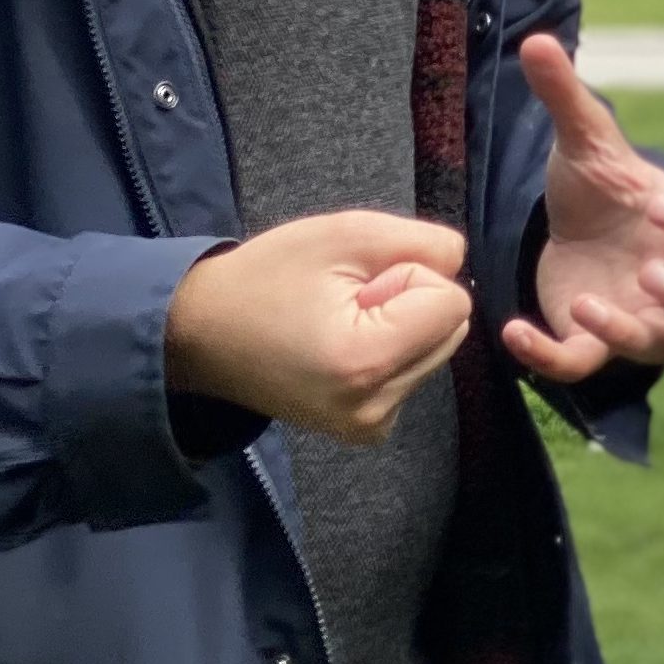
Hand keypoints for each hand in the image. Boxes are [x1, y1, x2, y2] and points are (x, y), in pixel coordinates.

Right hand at [165, 211, 471, 445]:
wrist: (203, 333)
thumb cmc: (267, 276)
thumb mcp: (346, 234)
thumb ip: (422, 242)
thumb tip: (460, 265)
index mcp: (367, 362)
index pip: (452, 302)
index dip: (408, 276)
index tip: (355, 284)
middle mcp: (375, 409)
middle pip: (451, 328)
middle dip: (411, 300)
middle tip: (346, 300)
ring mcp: (371, 427)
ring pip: (436, 348)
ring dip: (402, 324)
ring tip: (337, 320)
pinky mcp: (367, 430)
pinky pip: (414, 370)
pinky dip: (390, 349)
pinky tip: (339, 344)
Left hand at [510, 34, 663, 384]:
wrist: (567, 232)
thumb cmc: (598, 187)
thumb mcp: (582, 141)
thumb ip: (567, 96)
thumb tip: (536, 40)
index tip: (655, 206)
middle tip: (652, 273)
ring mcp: (640, 315)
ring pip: (660, 345)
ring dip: (629, 330)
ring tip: (585, 302)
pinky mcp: (594, 343)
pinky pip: (587, 364)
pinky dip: (554, 357)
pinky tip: (516, 330)